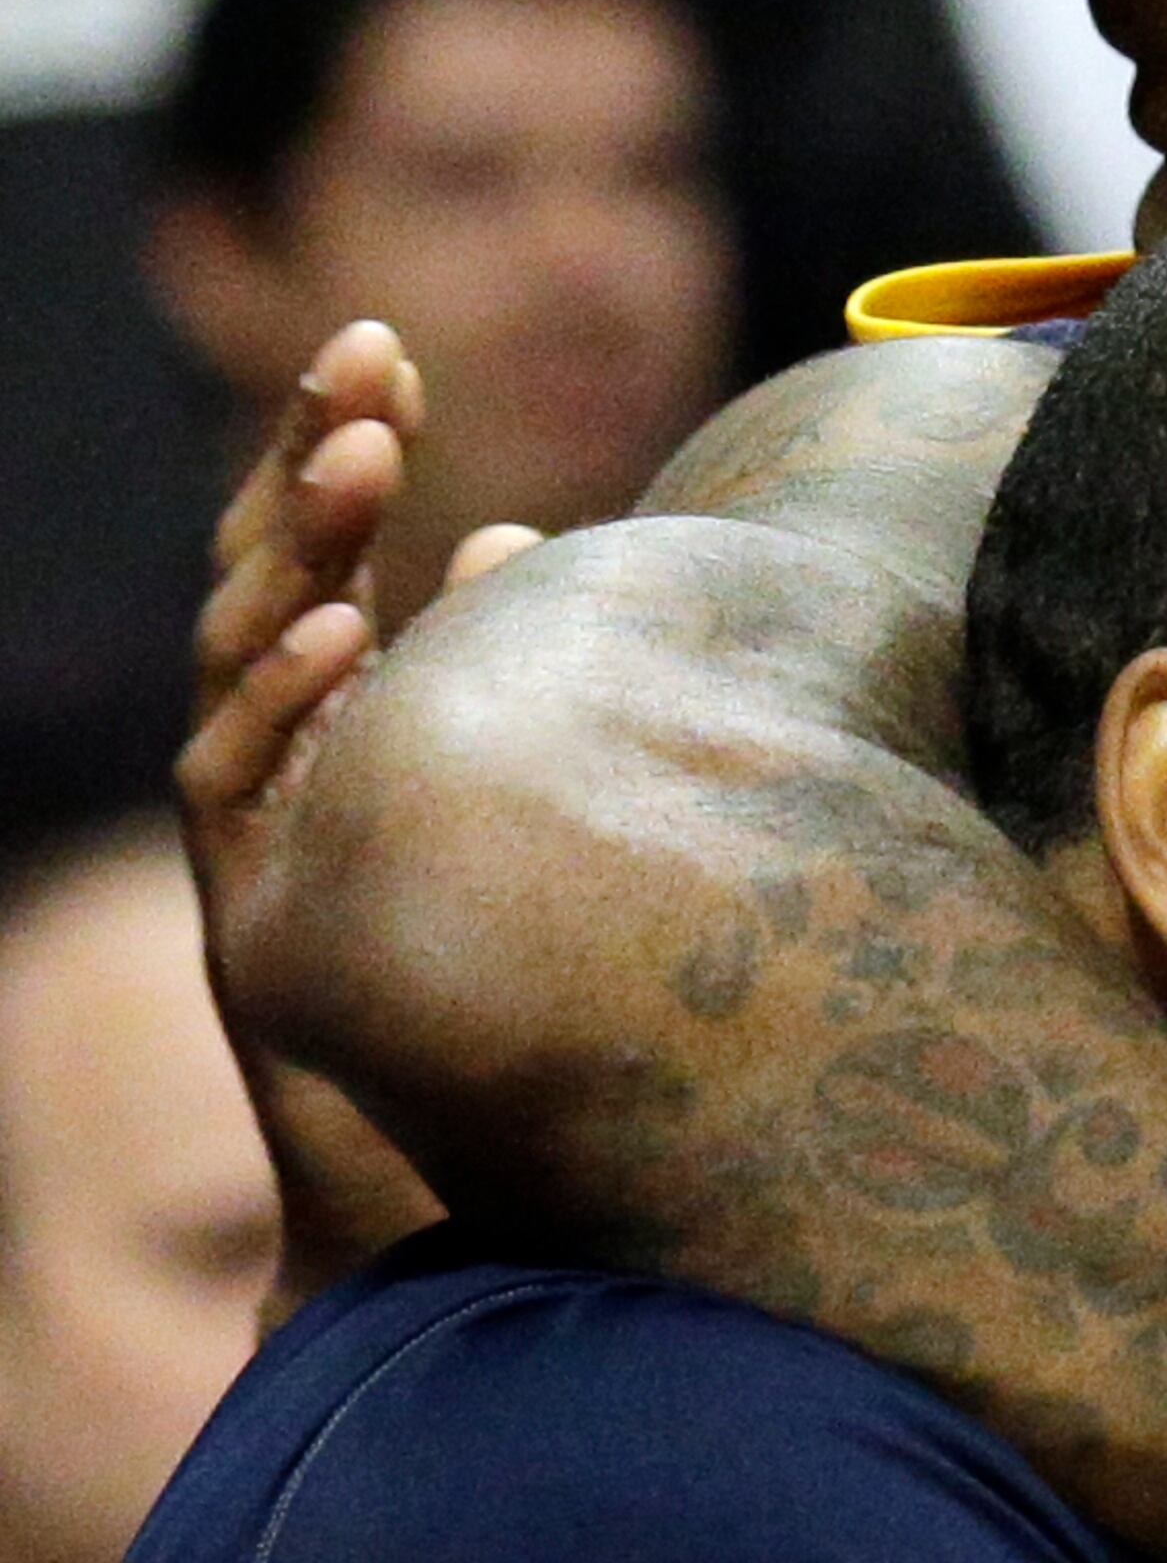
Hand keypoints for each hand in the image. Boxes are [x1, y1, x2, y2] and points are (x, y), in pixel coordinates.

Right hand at [183, 326, 534, 1307]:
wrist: (461, 1210)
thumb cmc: (512, 1011)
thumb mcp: (531, 814)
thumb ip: (509, 682)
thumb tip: (524, 539)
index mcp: (342, 732)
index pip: (329, 559)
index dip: (343, 452)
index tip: (391, 352)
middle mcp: (285, 774)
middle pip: (270, 585)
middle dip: (307, 465)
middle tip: (363, 354)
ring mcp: (257, 845)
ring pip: (244, 669)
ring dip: (302, 554)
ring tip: (365, 456)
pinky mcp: (254, 927)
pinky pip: (239, 792)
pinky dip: (288, 705)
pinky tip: (340, 633)